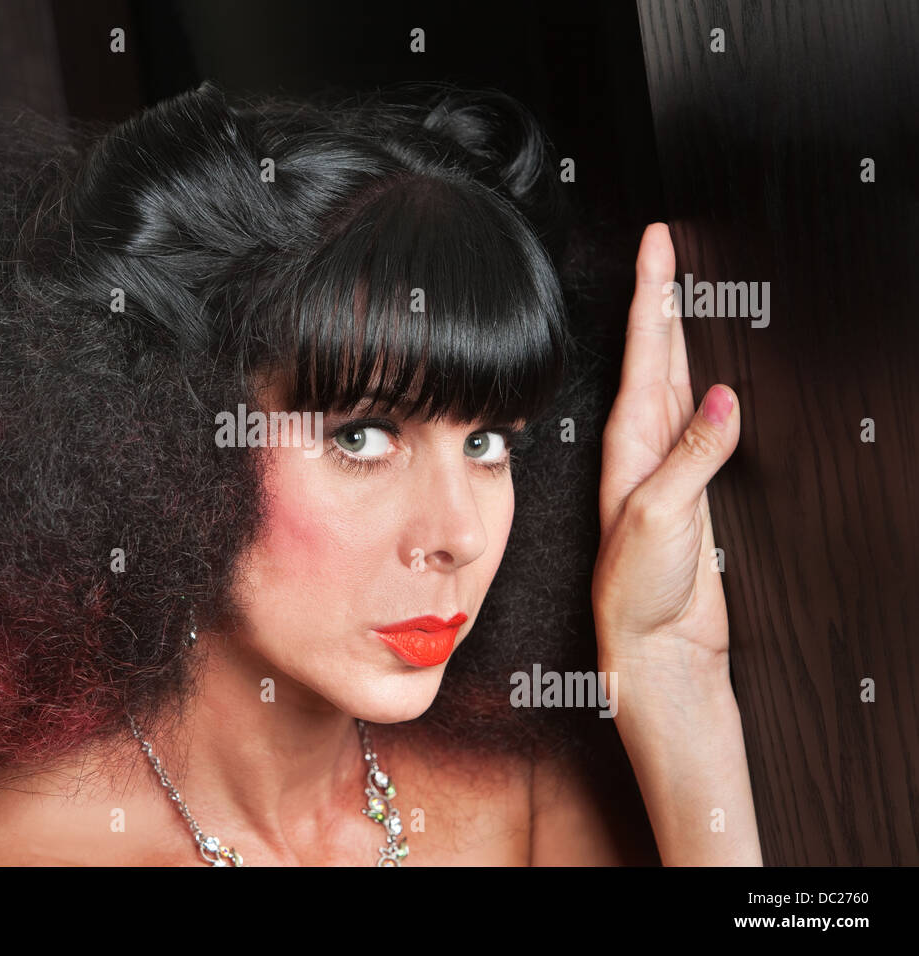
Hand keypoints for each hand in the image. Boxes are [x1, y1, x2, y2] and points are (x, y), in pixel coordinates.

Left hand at [591, 223, 739, 686]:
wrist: (655, 646)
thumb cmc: (637, 590)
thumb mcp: (662, 517)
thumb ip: (694, 457)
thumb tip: (726, 398)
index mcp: (629, 439)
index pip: (644, 348)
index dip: (652, 291)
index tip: (658, 241)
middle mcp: (644, 443)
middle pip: (661, 352)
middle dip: (666, 294)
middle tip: (671, 242)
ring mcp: (670, 462)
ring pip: (684, 379)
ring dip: (686, 331)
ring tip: (691, 283)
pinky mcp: (695, 487)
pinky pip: (708, 420)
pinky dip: (713, 385)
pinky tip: (721, 369)